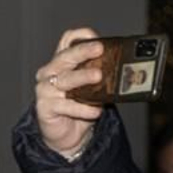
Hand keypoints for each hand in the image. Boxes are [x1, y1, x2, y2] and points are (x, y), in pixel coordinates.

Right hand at [33, 29, 106, 156]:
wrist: (68, 135)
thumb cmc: (81, 108)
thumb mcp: (94, 91)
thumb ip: (104, 80)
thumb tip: (128, 74)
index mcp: (62, 63)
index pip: (67, 42)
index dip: (80, 37)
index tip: (95, 37)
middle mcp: (50, 72)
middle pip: (65, 57)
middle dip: (83, 51)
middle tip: (99, 49)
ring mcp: (45, 89)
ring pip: (65, 79)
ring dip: (82, 77)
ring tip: (98, 76)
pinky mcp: (44, 107)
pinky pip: (64, 105)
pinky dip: (81, 108)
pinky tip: (95, 111)